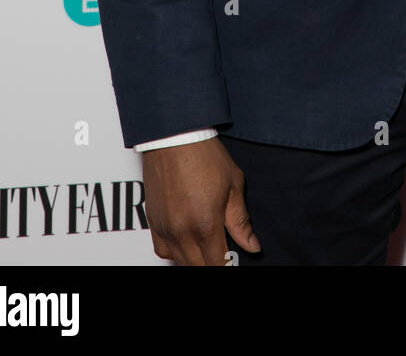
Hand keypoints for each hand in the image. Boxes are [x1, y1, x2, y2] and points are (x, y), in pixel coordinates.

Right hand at [141, 136, 260, 264]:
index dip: (228, 266)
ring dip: (195, 260)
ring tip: (207, 248)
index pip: (218, 264)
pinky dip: (174, 252)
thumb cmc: (205, 156)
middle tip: (223, 252)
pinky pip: (162, 250)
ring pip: (180, 262)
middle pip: (199, 267)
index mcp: (206, 224)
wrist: (174, 137)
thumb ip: (241, 221)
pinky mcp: (153, 221)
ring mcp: (165, 228)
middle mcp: (182, 231)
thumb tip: (253, 247)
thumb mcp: (233, 185)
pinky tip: (186, 242)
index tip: (233, 262)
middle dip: (213, 264)